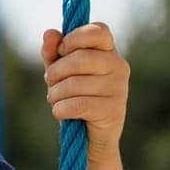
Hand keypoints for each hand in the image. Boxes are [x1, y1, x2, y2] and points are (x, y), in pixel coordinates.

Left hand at [41, 22, 128, 165]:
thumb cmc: (76, 98)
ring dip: (55, 94)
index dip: (75, 38)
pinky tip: (59, 112)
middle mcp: (119, 66)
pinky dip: (61, 109)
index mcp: (109, 51)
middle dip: (56, 71)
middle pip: (81, 58)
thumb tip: (49, 34)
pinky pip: (79, 105)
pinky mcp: (114, 111)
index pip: (98, 31)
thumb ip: (54, 52)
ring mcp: (120, 89)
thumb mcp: (61, 73)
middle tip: (49, 81)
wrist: (92, 138)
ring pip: (75, 84)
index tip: (61, 50)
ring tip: (54, 99)